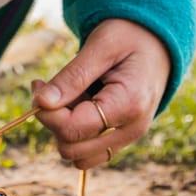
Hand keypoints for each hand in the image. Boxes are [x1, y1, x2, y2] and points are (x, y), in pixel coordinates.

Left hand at [31, 18, 170, 169]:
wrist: (157, 43)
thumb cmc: (128, 37)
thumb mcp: (100, 46)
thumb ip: (72, 76)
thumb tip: (42, 102)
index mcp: (129, 104)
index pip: (73, 129)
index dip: (47, 112)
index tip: (38, 84)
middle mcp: (132, 129)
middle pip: (72, 148)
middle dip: (53, 121)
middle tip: (51, 89)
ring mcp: (128, 138)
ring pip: (78, 157)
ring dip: (63, 130)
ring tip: (70, 97)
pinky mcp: (121, 139)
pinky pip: (88, 154)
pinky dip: (75, 136)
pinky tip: (78, 107)